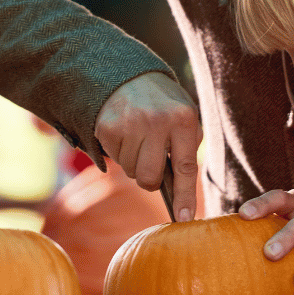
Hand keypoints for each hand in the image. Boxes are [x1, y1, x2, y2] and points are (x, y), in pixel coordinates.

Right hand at [95, 71, 201, 221]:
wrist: (129, 74)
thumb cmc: (163, 105)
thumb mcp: (184, 117)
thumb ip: (186, 148)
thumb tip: (180, 193)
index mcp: (183, 119)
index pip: (186, 168)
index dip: (185, 197)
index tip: (184, 219)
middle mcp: (157, 121)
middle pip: (149, 178)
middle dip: (150, 179)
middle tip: (150, 161)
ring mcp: (130, 124)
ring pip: (129, 171)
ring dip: (133, 162)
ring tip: (138, 138)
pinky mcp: (107, 127)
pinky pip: (113, 159)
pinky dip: (118, 151)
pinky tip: (124, 132)